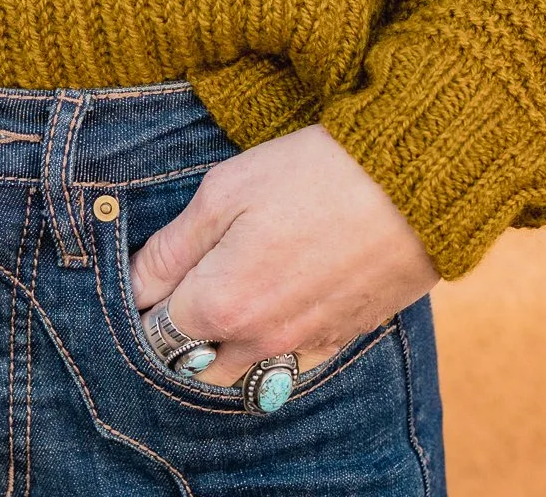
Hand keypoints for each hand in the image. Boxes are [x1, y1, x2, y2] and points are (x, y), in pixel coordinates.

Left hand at [128, 123, 440, 387]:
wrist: (413, 183)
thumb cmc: (312, 174)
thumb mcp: (225, 191)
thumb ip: (171, 247)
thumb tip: (132, 283)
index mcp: (220, 304)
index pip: (152, 331)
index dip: (142, 304)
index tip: (147, 276)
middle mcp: (258, 341)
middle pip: (192, 363)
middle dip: (178, 333)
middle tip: (184, 283)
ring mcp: (302, 346)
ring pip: (241, 370)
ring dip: (222, 346)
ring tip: (229, 294)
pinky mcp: (341, 339)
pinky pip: (289, 364)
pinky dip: (270, 347)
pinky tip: (275, 304)